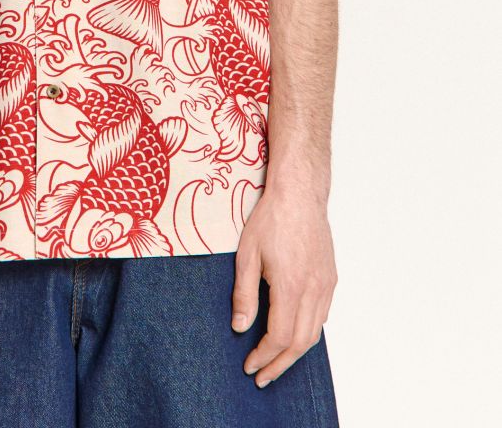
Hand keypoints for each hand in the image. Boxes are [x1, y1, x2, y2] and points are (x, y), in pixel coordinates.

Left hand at [231, 189, 337, 387]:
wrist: (300, 194)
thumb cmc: (270, 219)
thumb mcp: (247, 254)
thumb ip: (244, 293)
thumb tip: (240, 328)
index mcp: (290, 286)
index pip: (279, 336)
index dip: (263, 356)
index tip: (250, 366)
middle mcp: (313, 290)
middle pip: (300, 343)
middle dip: (280, 364)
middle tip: (262, 377)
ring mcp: (326, 285)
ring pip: (314, 332)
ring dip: (295, 352)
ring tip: (275, 361)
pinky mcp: (330, 278)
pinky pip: (322, 316)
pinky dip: (308, 332)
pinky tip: (293, 334)